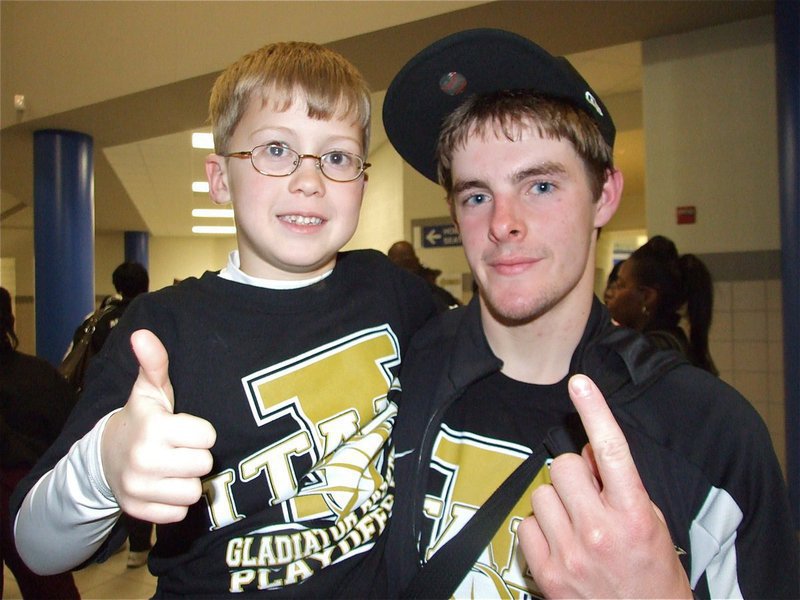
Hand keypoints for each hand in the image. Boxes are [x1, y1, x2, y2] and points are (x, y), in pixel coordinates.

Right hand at [101, 329, 216, 523]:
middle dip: (196, 456)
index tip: (185, 428)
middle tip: (179, 449)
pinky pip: (179, 513)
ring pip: (193, 491)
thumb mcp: (149, 390)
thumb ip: (154, 363)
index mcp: (153, 428)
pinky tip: (164, 485)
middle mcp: (144, 460)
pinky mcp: (139, 512)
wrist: (104, 457)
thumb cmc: (141, 419)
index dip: (200, 432)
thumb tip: (142, 333)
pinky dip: (175, 502)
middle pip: (204, 465)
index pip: (207, 436)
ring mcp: (139, 489)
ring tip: (173, 467)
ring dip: (187, 480)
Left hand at [517, 374, 690, 597]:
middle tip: (590, 496)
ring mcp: (571, 553)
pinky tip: (562, 544)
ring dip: (557, 502)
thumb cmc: (652, 572)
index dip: (595, 413)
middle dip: (575, 476)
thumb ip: (619, 484)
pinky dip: (542, 528)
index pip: (611, 452)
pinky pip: (527, 524)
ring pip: (543, 493)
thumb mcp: (651, 522)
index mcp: (634, 514)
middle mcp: (600, 531)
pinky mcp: (547, 572)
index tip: (580, 383)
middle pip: (565, 466)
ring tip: (577, 525)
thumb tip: (586, 451)